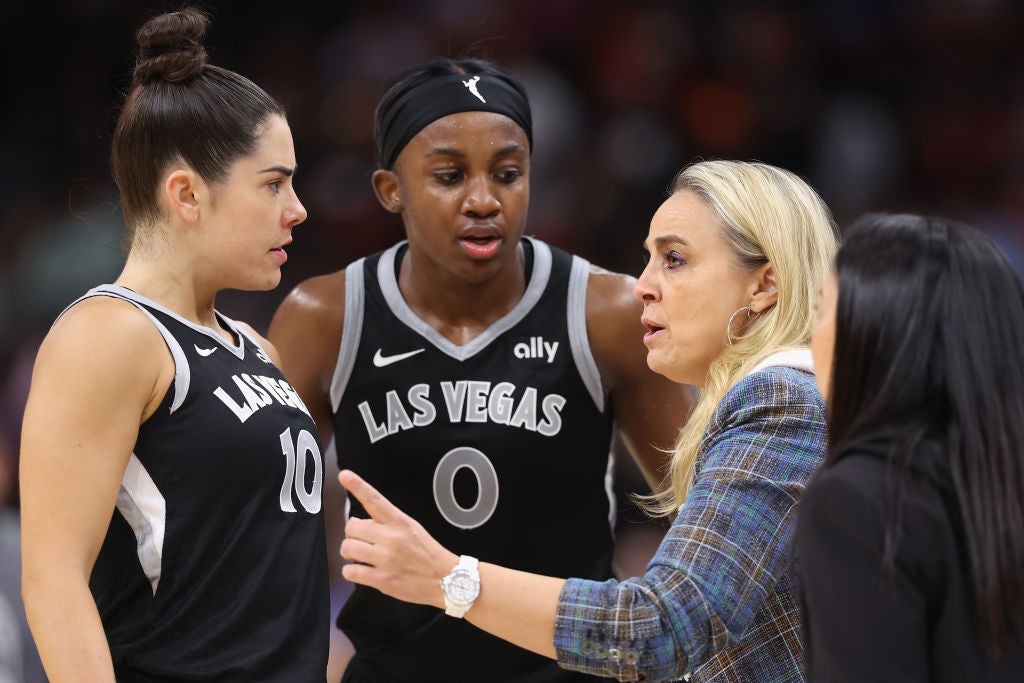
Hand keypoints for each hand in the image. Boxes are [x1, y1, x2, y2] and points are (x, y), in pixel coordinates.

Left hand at [338, 470, 458, 608]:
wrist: (444, 578)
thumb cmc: (427, 553)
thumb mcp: (411, 528)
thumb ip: (386, 523)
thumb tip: (358, 523)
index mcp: (399, 522)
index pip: (374, 500)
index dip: (357, 486)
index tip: (345, 476)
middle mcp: (391, 538)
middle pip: (351, 527)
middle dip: (352, 534)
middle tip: (362, 540)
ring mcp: (385, 559)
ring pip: (347, 548)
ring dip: (350, 552)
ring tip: (361, 556)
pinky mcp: (382, 580)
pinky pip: (350, 572)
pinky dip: (351, 572)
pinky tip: (362, 571)